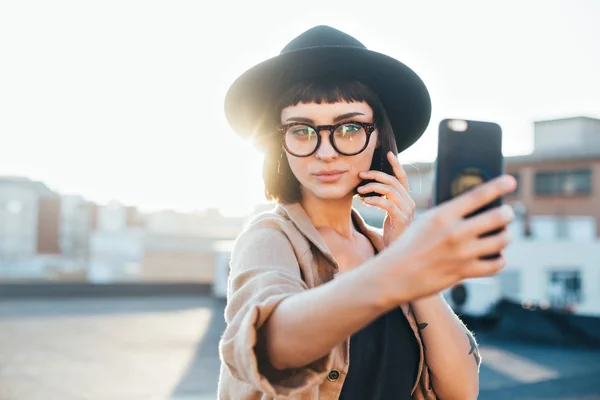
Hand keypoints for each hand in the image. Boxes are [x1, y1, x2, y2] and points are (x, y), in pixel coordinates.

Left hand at [357, 151, 415, 246]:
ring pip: (389, 190)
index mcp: (406, 200)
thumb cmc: (390, 237)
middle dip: (375, 175)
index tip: (389, 153)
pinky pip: (387, 203)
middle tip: (360, 175)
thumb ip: (379, 205)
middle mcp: (409, 203)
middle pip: (393, 181)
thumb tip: (363, 196)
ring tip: (359, 191)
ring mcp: (407, 211)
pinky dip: (374, 200)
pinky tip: (365, 202)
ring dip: (372, 187)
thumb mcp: (384, 217)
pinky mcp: (401, 219)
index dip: (396, 165)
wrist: (396, 255)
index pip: (403, 178)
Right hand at [380, 174, 516, 302]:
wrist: (394, 275)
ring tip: (502, 234)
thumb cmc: (409, 245)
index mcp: (442, 215)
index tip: (511, 181)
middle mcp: (454, 233)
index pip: (477, 195)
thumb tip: (477, 208)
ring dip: (506, 236)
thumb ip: (449, 215)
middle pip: (497, 217)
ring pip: (501, 240)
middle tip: (507, 212)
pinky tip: (495, 255)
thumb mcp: (425, 222)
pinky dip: (499, 259)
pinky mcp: (464, 272)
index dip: (498, 186)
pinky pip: (496, 264)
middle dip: (507, 213)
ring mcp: (461, 254)